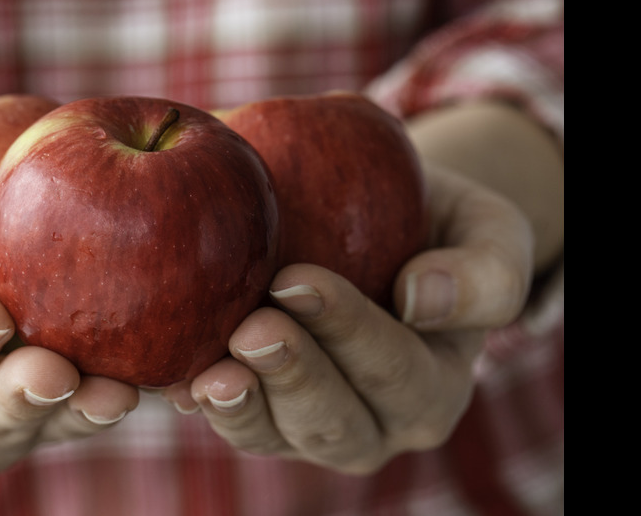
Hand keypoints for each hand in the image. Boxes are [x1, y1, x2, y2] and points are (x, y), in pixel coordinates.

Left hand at [162, 164, 533, 473]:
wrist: (381, 229)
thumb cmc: (438, 227)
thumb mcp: (489, 232)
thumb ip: (483, 273)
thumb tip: (420, 298)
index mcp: (432, 388)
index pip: (393, 367)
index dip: (346, 330)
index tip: (298, 279)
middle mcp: (374, 424)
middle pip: (332, 418)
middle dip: (290, 375)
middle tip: (251, 326)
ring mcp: (310, 428)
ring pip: (275, 434)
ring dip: (240, 405)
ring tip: (206, 373)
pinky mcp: (262, 415)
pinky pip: (231, 418)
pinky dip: (198, 402)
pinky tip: (173, 380)